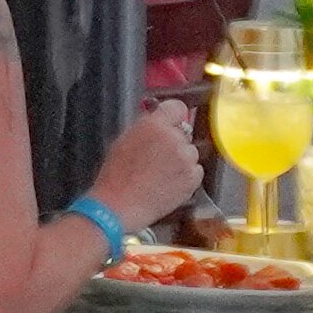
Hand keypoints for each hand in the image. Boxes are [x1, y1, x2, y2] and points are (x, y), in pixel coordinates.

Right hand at [92, 97, 204, 233]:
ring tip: (162, 174)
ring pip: (191, 152)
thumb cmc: (116, 174)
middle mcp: (174, 138)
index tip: (170, 124)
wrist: (119, 205)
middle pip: (184, 132)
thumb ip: (146, 127)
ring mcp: (185, 158)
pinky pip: (196, 171)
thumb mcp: (124, 139)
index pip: (177, 107)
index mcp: (154, 124)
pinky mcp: (193, 178)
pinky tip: (169, 184)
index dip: (173, 117)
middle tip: (159, 157)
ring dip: (182, 160)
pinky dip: (187, 176)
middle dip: (175, 142)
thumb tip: (158, 120)